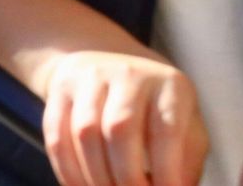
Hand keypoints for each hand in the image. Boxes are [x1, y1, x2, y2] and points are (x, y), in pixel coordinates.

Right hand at [40, 51, 207, 185]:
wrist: (115, 67)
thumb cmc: (158, 112)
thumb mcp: (186, 129)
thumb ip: (184, 163)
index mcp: (169, 84)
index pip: (167, 131)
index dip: (166, 172)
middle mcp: (128, 73)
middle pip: (120, 128)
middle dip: (126, 177)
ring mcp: (90, 77)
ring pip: (85, 132)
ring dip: (95, 177)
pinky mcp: (60, 89)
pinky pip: (57, 135)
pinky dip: (68, 171)